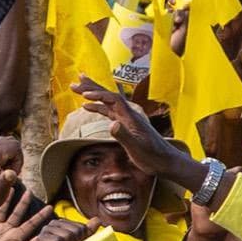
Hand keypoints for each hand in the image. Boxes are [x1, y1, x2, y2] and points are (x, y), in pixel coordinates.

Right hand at [77, 77, 201, 187]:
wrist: (165, 160)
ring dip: (93, 94)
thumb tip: (112, 124)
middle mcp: (129, 114)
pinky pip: (108, 111)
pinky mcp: (125, 125)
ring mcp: (127, 119)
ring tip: (78, 88)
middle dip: (92, 87)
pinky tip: (87, 107)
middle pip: (109, 95)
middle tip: (76, 80)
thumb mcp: (137, 148)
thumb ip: (124, 136)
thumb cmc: (152, 155)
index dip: (99, 95)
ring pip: (107, 102)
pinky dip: (97, 107)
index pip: (114, 100)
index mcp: (131, 117)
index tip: (84, 95)